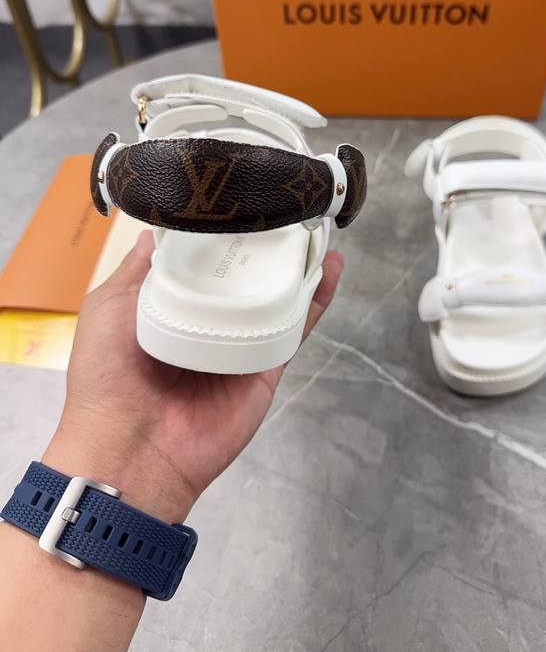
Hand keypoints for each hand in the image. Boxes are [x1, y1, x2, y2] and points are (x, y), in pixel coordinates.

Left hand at [43, 230, 342, 522]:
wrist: (131, 450)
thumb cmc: (109, 375)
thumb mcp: (109, 307)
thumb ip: (136, 271)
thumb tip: (152, 231)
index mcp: (171, 309)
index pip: (204, 264)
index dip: (223, 235)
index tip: (241, 201)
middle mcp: (210, 324)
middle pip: (246, 279)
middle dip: (266, 247)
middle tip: (286, 208)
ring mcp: (242, 345)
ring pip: (277, 299)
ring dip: (299, 266)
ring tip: (316, 230)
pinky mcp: (267, 366)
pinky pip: (295, 329)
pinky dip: (316, 300)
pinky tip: (330, 269)